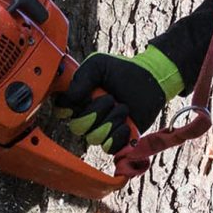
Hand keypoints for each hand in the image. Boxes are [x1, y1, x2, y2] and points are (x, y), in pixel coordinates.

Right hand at [53, 47, 182, 153]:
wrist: (150, 81)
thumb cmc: (122, 70)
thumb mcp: (97, 65)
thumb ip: (80, 78)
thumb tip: (69, 100)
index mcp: (78, 99)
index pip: (62, 111)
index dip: (68, 108)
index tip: (82, 99)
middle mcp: (87, 116)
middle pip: (77, 127)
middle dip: (95, 113)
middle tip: (110, 99)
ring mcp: (101, 129)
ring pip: (94, 138)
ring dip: (111, 121)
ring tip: (123, 108)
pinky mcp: (117, 139)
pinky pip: (109, 147)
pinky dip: (118, 136)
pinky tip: (127, 123)